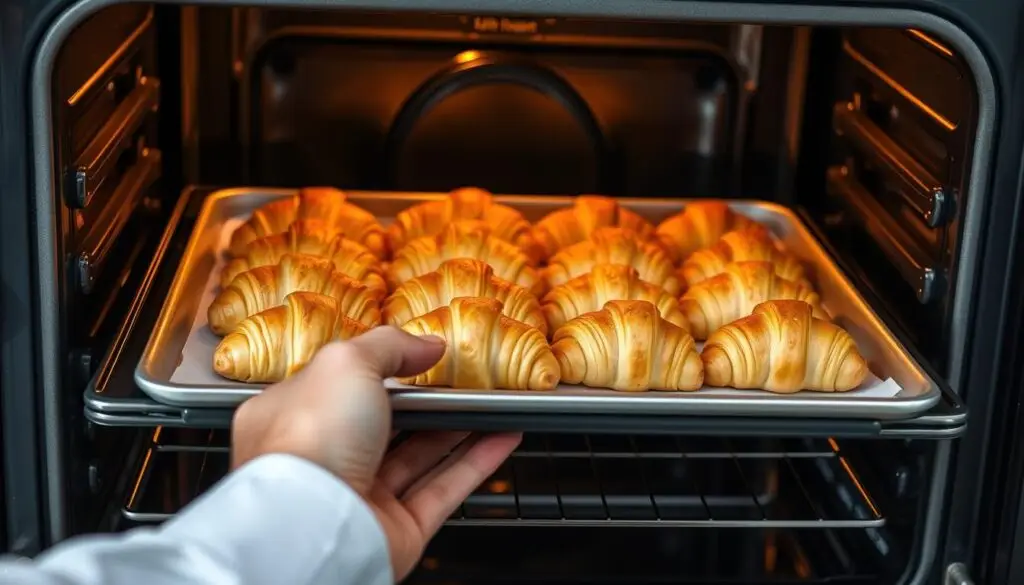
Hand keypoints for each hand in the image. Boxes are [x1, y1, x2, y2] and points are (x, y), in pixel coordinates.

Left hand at [231, 326, 521, 580]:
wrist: (312, 525)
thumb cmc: (309, 441)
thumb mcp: (347, 363)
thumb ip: (389, 345)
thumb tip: (426, 343)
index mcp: (294, 416)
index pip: (340, 385)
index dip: (379, 367)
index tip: (419, 354)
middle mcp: (325, 459)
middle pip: (386, 423)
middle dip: (427, 401)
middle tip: (463, 379)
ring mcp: (361, 497)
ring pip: (420, 457)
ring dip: (460, 428)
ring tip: (493, 403)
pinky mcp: (397, 529)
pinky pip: (445, 489)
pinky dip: (477, 463)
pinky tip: (502, 437)